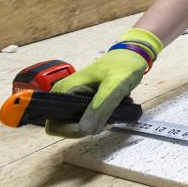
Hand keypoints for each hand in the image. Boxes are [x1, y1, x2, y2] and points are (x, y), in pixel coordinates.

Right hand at [45, 28, 161, 137]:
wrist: (132, 56)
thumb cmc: (122, 66)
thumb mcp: (115, 86)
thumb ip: (102, 106)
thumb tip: (86, 129)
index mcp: (64, 90)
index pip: (55, 124)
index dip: (72, 131)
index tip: (96, 125)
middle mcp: (65, 95)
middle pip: (67, 126)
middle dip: (89, 126)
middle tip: (109, 117)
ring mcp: (74, 98)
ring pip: (80, 123)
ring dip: (99, 121)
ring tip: (114, 109)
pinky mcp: (85, 100)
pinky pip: (89, 117)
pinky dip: (102, 117)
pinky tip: (115, 108)